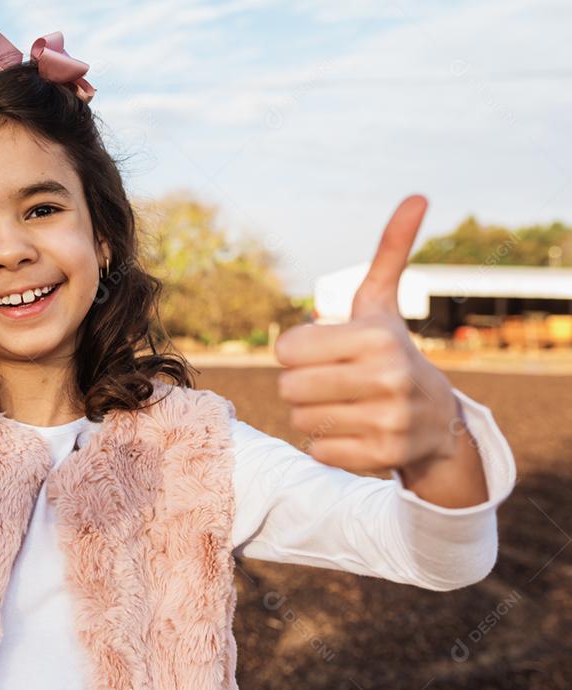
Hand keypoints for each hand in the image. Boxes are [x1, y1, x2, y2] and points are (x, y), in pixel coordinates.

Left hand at [273, 195, 462, 475]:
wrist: (439, 421)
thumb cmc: (391, 354)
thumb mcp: (384, 306)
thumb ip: (389, 253)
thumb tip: (417, 196)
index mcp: (376, 338)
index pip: (286, 349)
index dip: (296, 352)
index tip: (322, 352)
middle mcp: (386, 378)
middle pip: (288, 387)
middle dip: (302, 385)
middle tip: (332, 382)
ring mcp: (388, 420)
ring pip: (300, 420)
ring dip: (313, 414)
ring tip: (346, 405)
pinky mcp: (382, 456)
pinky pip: (318, 451)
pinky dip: (328, 444)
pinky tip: (357, 431)